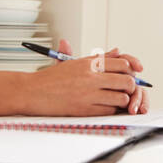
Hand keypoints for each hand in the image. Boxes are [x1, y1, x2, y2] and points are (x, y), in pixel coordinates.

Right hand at [25, 39, 145, 115]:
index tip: (130, 75)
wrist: (31, 92)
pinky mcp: (84, 109)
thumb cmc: (52, 78)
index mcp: (89, 63)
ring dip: (122, 100)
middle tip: (125, 89)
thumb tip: (118, 52)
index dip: (131, 70)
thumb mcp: (74, 62)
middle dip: (130, 86)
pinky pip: (109, 110)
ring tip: (115, 98)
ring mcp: (88, 94)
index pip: (123, 64)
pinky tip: (105, 106)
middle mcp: (91, 77)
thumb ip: (98, 58)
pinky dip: (111, 109)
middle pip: (127, 81)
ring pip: (121, 98)